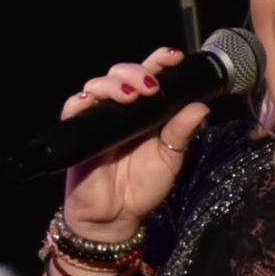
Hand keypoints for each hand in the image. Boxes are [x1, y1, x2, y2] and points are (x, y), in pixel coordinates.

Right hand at [58, 46, 210, 239]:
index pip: (149, 76)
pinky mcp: (77, 134)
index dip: (158, 60)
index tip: (173, 57)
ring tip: (130, 95)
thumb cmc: (142, 189)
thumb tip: (201, 106)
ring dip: (113, 83)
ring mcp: (97, 120)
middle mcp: (120, 110)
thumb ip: (182, 132)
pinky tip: (92, 101)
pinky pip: (73, 109)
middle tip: (150, 87)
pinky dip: (81, 101)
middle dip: (135, 71)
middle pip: (120, 73)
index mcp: (145, 111)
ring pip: (96, 85)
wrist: (115, 218)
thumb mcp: (170, 159)